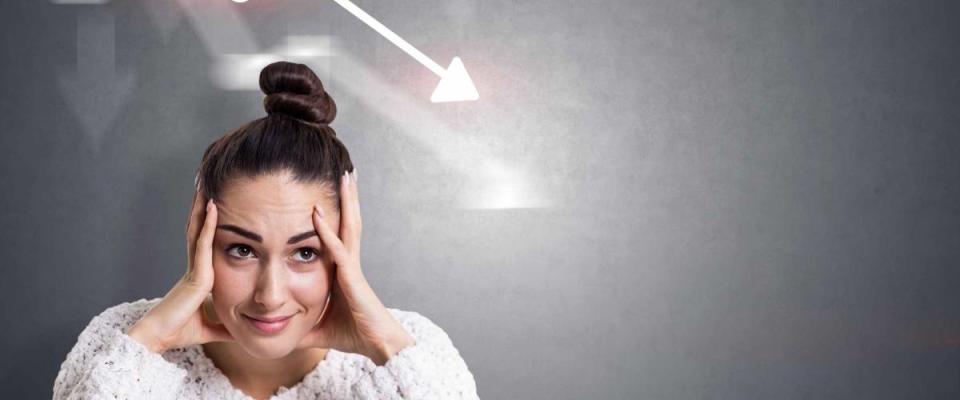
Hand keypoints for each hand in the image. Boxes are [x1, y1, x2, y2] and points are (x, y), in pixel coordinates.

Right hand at [127, 185, 234, 352]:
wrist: (158, 338)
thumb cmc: (179, 332)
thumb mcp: (211, 328)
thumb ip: (224, 327)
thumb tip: (240, 333)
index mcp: (199, 276)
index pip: (205, 243)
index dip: (208, 223)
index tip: (215, 204)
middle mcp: (195, 267)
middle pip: (198, 229)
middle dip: (202, 207)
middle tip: (207, 183)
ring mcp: (194, 268)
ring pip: (197, 230)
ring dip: (202, 206)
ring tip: (207, 183)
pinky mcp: (195, 274)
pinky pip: (202, 243)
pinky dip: (208, 224)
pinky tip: (213, 206)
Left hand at [297, 170, 415, 365]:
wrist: (379, 346)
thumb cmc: (353, 335)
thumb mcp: (317, 326)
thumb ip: (298, 324)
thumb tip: (276, 330)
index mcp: (343, 270)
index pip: (338, 234)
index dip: (335, 212)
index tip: (329, 191)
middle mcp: (349, 262)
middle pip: (348, 221)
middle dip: (346, 196)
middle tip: (345, 170)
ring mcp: (352, 267)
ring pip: (349, 226)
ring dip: (345, 200)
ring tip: (345, 175)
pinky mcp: (352, 277)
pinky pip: (337, 249)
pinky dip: (327, 230)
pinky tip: (317, 213)